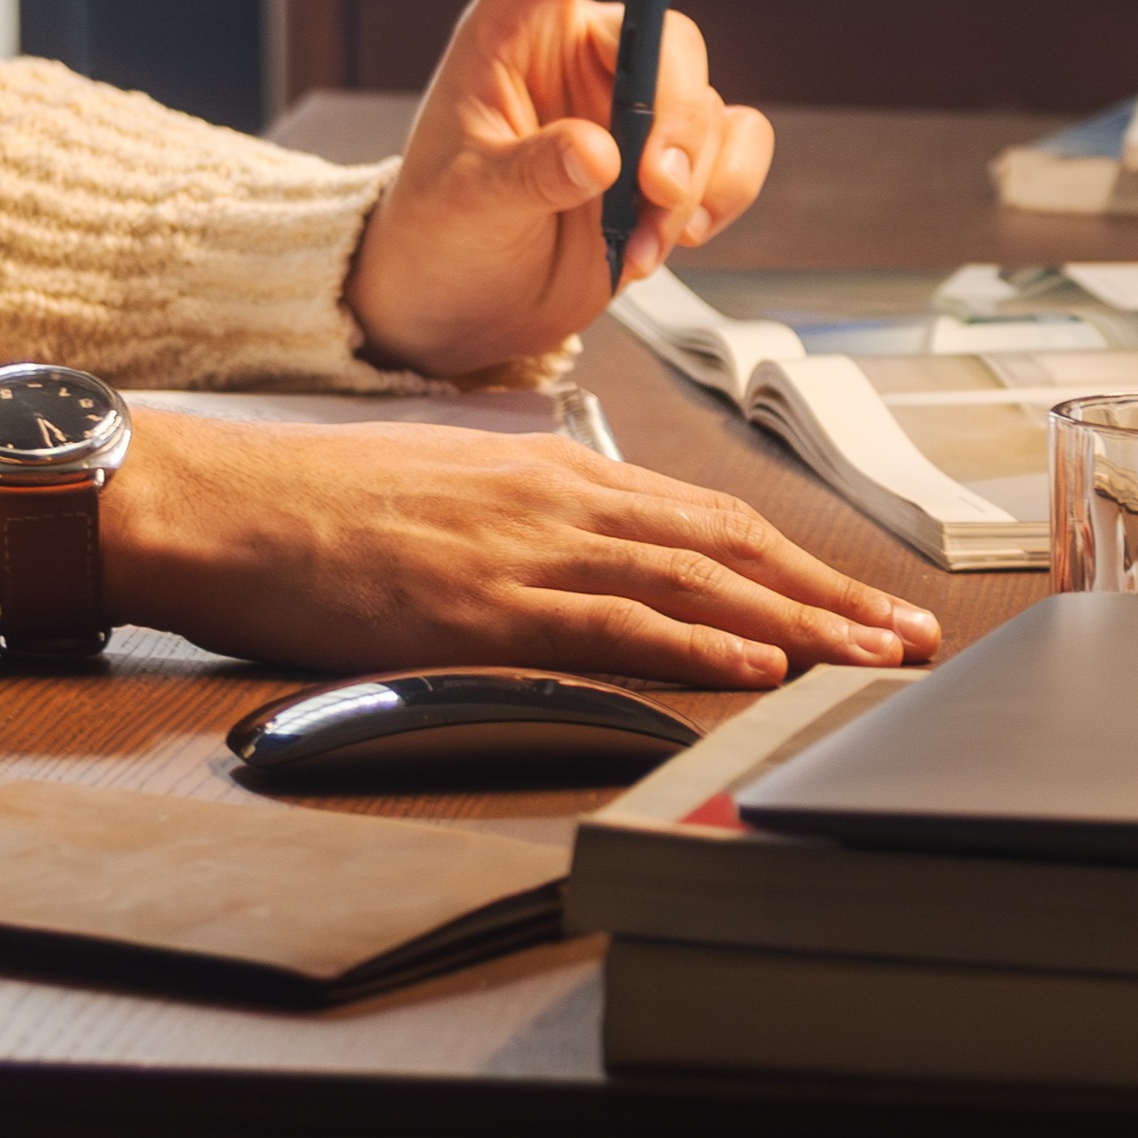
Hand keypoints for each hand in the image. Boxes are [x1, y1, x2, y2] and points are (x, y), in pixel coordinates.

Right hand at [91, 414, 937, 690]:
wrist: (226, 505)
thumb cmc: (320, 508)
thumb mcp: (449, 491)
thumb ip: (529, 520)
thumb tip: (586, 557)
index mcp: (555, 474)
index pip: (706, 516)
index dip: (798, 560)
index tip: (863, 598)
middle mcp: (560, 501)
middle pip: (730, 545)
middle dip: (833, 593)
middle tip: (911, 637)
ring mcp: (526, 552)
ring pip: (696, 583)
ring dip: (798, 623)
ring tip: (872, 658)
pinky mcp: (484, 607)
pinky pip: (612, 624)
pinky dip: (695, 644)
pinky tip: (755, 664)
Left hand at [349, 0, 773, 378]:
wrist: (458, 310)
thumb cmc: (436, 235)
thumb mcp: (464, 201)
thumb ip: (529, 172)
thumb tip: (599, 153)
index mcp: (514, 28)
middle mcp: (582, 55)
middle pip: (670, 38)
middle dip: (674, 119)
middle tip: (652, 187)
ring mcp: (631, 109)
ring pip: (711, 104)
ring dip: (696, 175)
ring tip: (646, 238)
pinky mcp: (667, 162)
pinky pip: (735, 150)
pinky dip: (720, 197)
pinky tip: (667, 242)